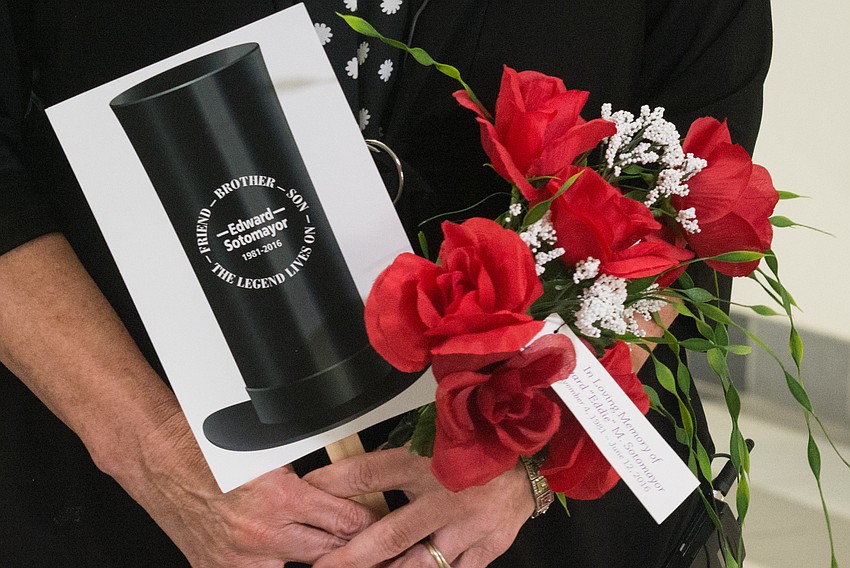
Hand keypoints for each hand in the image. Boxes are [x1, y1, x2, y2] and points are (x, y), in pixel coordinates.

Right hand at [122, 410, 377, 566]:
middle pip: (329, 551)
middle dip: (349, 545)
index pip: (345, 521)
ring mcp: (240, 559)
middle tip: (362, 540)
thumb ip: (307, 477)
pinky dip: (274, 564)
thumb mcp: (271, 456)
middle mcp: (262, 534)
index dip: (367, 522)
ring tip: (328, 550)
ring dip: (316, 558)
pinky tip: (283, 555)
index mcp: (280, 497)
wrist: (162, 459)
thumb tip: (343, 490)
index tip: (377, 523)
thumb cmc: (210, 450)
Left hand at [304, 447, 534, 567]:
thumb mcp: (431, 439)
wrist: (531, 458)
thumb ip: (394, 456)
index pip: (369, 473)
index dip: (335, 483)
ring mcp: (468, 528)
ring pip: (419, 563)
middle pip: (390, 535)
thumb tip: (349, 470)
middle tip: (325, 565)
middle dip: (353, 556)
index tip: (309, 491)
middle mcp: (446, 498)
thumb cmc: (478, 446)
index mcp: (429, 462)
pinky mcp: (487, 548)